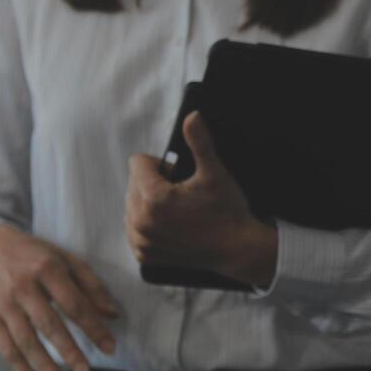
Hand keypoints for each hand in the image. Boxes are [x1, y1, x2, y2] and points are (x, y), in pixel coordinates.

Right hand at [0, 226, 119, 370]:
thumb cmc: (38, 256)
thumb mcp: (68, 260)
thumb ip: (92, 286)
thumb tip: (114, 315)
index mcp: (47, 269)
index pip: (75, 304)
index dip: (94, 328)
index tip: (110, 349)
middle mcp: (23, 286)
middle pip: (48, 324)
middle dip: (68, 351)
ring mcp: (5, 303)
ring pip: (23, 340)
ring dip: (43, 365)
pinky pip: (6, 348)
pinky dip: (21, 369)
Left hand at [126, 112, 276, 287]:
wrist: (238, 250)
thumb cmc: (228, 211)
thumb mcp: (215, 174)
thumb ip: (199, 143)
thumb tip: (192, 115)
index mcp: (154, 197)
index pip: (138, 163)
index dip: (161, 165)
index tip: (180, 177)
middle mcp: (141, 221)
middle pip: (133, 184)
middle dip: (154, 184)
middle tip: (183, 196)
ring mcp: (142, 240)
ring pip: (132, 206)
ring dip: (149, 205)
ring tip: (178, 213)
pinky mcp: (145, 255)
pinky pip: (135, 229)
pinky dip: (149, 226)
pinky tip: (172, 227)